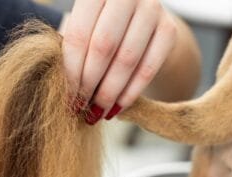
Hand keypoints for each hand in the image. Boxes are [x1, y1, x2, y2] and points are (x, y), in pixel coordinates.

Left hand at [61, 0, 178, 123]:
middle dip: (89, 83)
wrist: (141, 20)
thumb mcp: (83, 28)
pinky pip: (148, 69)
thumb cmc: (100, 27)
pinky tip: (116, 108)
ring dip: (109, 93)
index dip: (72, 71)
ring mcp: (151, 10)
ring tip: (97, 112)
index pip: (79, 36)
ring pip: (127, 60)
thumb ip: (73, 49)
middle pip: (104, 47)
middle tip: (81, 107)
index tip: (67, 97)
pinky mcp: (169, 30)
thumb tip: (63, 90)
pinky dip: (130, 94)